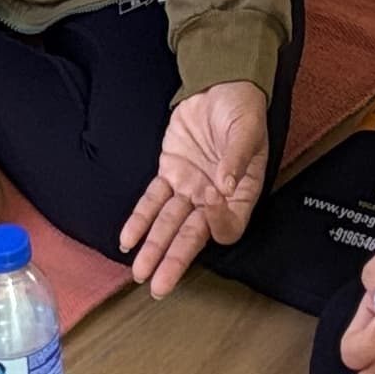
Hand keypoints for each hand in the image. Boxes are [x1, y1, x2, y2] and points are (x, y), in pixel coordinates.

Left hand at [119, 79, 269, 297]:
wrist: (221, 87)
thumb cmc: (243, 110)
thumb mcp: (247, 129)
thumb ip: (237, 157)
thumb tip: (227, 183)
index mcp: (241, 193)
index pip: (229, 224)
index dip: (219, 227)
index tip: (211, 217)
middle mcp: (214, 198)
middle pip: (192, 235)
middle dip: (174, 260)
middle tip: (160, 285)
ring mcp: (189, 189)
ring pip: (168, 224)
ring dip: (154, 248)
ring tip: (140, 272)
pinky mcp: (170, 174)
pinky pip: (152, 202)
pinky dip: (139, 221)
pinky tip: (127, 240)